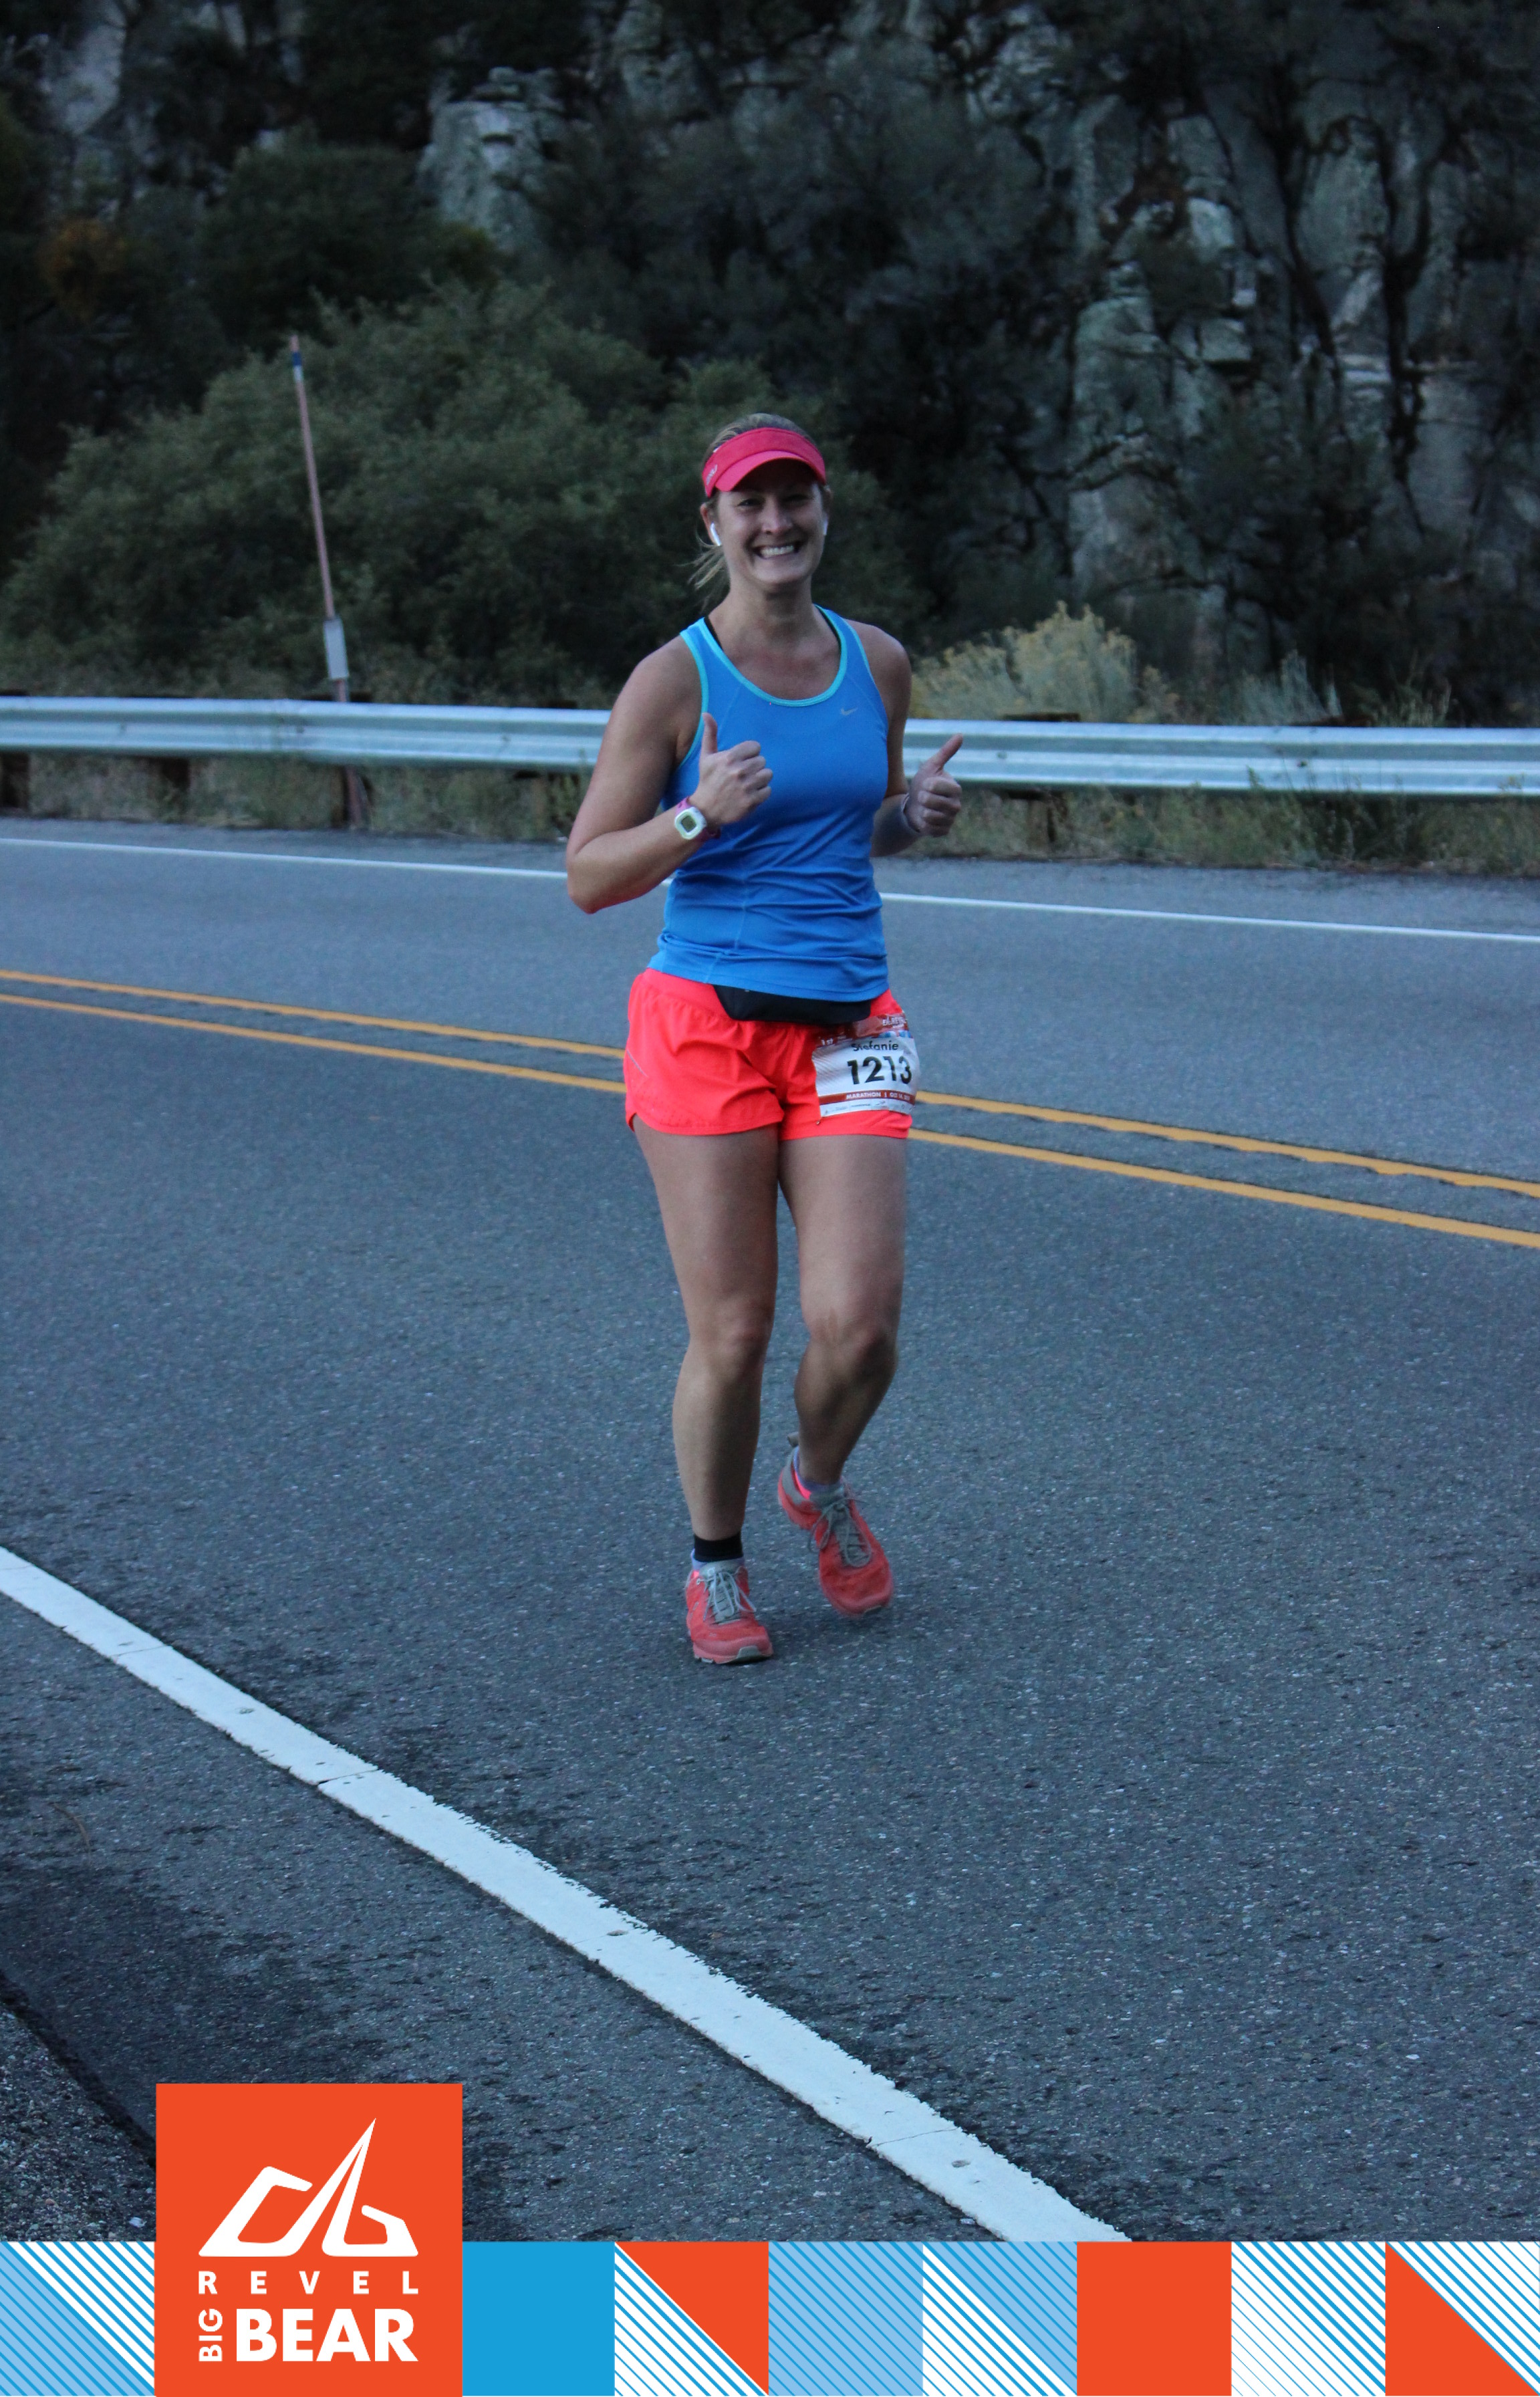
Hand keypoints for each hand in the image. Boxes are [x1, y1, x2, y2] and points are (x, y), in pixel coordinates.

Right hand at [694, 713, 771, 828]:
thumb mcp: (706, 757)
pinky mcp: (752, 801)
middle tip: (743, 775)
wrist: (705, 809)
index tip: (742, 761)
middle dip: (754, 767)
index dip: (750, 754)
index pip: (755, 747)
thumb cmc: (707, 780)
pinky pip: (768, 790)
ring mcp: (746, 787)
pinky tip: (750, 794)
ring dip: (760, 779)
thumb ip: (709, 734)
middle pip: (762, 761)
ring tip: (748, 784)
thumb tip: (706, 713)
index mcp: (729, 758)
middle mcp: (739, 771)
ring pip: (768, 774)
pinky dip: (762, 793)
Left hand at [900, 733, 962, 837]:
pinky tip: (925, 818)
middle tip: (923, 796)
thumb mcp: (932, 766)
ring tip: (924, 807)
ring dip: (922, 811)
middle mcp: (957, 805)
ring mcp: (951, 819)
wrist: (914, 806)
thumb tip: (961, 735)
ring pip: (931, 816)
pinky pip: (930, 828)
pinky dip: (923, 823)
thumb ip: (946, 752)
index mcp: (956, 788)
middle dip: (922, 798)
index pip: (937, 786)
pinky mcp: (944, 831)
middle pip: (933, 802)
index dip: (927, 785)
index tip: (926, 784)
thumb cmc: (924, 783)